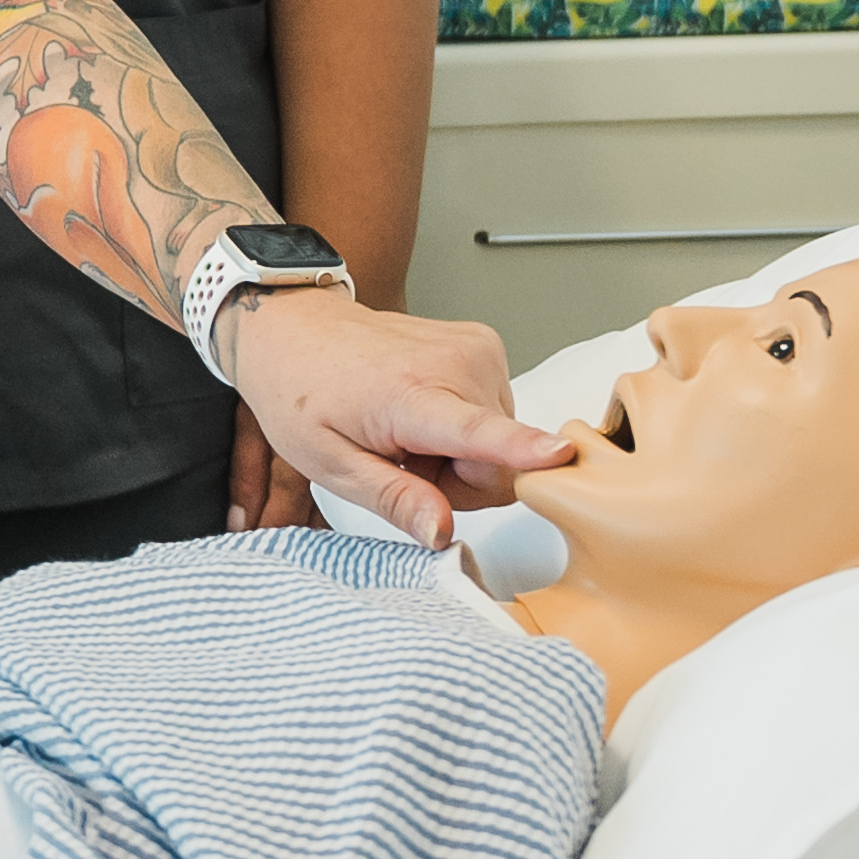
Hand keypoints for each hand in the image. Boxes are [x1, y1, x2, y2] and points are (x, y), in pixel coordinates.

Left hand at [214, 292, 577, 543]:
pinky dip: (462, 424)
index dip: (523, 450)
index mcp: (409, 394)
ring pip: (502, 445)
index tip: (561, 456)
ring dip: (457, 454)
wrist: (296, 327)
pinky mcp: (485, 345)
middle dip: (457, 481)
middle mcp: (455, 364)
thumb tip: (441, 531)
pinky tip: (422, 412)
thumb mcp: (329, 463)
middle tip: (404, 460)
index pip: (477, 431)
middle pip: (498, 467)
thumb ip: (392, 499)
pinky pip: (497, 414)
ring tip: (407, 432)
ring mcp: (475, 349)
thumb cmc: (303, 389)